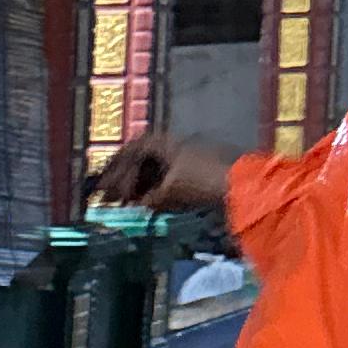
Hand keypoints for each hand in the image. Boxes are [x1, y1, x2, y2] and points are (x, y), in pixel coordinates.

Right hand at [90, 132, 234, 214]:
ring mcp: (191, 157)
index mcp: (167, 143)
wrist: (244, 185)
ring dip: (141, 185)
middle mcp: (177, 145)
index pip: (133, 150)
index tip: (104, 184)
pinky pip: (172, 177)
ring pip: (158, 169)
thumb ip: (151, 198)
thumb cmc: (203, 181)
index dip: (116, 167)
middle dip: (126, 178)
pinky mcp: (202, 170)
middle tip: (111, 198)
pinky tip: (154, 204)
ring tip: (129, 203)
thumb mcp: (171, 191)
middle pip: (144, 159)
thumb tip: (139, 203)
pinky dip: (158, 190)